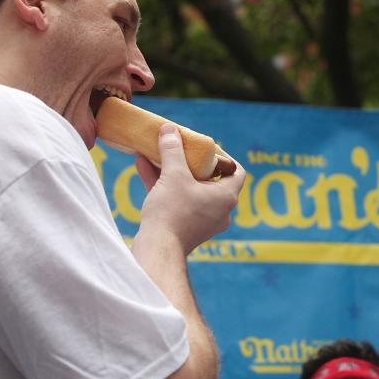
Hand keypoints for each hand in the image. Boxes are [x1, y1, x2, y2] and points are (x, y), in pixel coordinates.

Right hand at [135, 124, 245, 253]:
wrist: (159, 249)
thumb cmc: (172, 212)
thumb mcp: (173, 175)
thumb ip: (172, 150)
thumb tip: (169, 129)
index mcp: (226, 196)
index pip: (237, 171)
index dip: (224, 156)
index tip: (206, 148)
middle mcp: (220, 210)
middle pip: (211, 179)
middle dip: (192, 162)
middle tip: (181, 149)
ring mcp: (203, 220)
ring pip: (190, 189)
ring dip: (173, 171)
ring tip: (157, 153)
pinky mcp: (186, 227)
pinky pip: (177, 200)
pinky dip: (164, 185)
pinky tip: (142, 166)